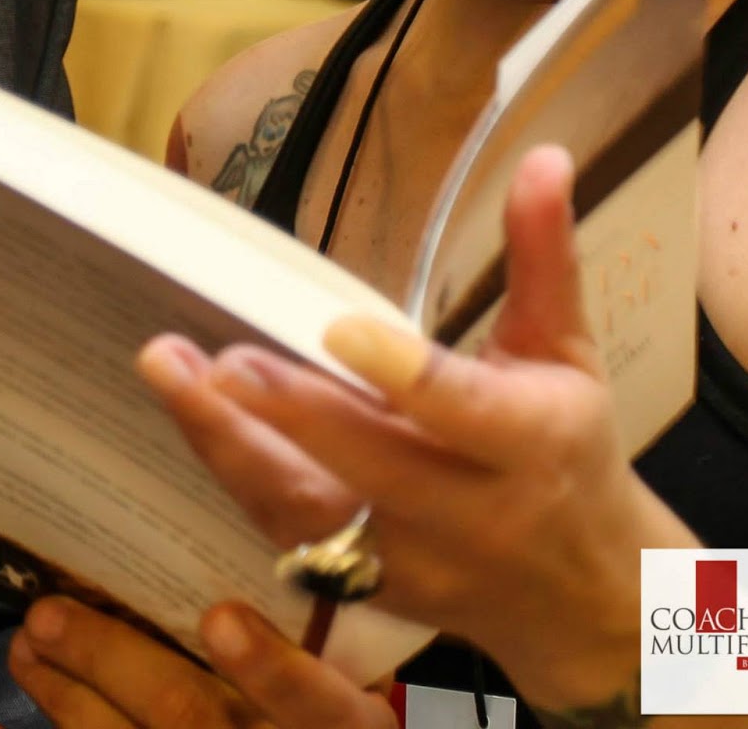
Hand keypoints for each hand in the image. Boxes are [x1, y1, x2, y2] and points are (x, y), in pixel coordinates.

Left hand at [0, 596, 396, 728]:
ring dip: (66, 697)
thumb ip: (322, 597)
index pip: (316, 702)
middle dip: (114, 664)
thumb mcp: (362, 661)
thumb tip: (275, 484)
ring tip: (23, 643)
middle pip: (190, 717)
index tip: (220, 619)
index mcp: (336, 719)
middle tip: (48, 615)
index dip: (271, 669)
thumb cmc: (330, 696)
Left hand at [138, 147, 695, 708]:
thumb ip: (542, 255)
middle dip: (293, 414)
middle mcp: (466, 511)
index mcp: (526, 443)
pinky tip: (189, 404)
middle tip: (222, 360)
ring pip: (309, 509)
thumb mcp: (565, 349)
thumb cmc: (567, 448)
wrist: (577, 592)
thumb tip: (543, 156)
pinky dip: (234, 467)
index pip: (459, 409)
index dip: (399, 373)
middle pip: (372, 465)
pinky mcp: (362, 583)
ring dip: (231, 442)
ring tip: (170, 369)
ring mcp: (409, 559)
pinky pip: (285, 528)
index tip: (337, 328)